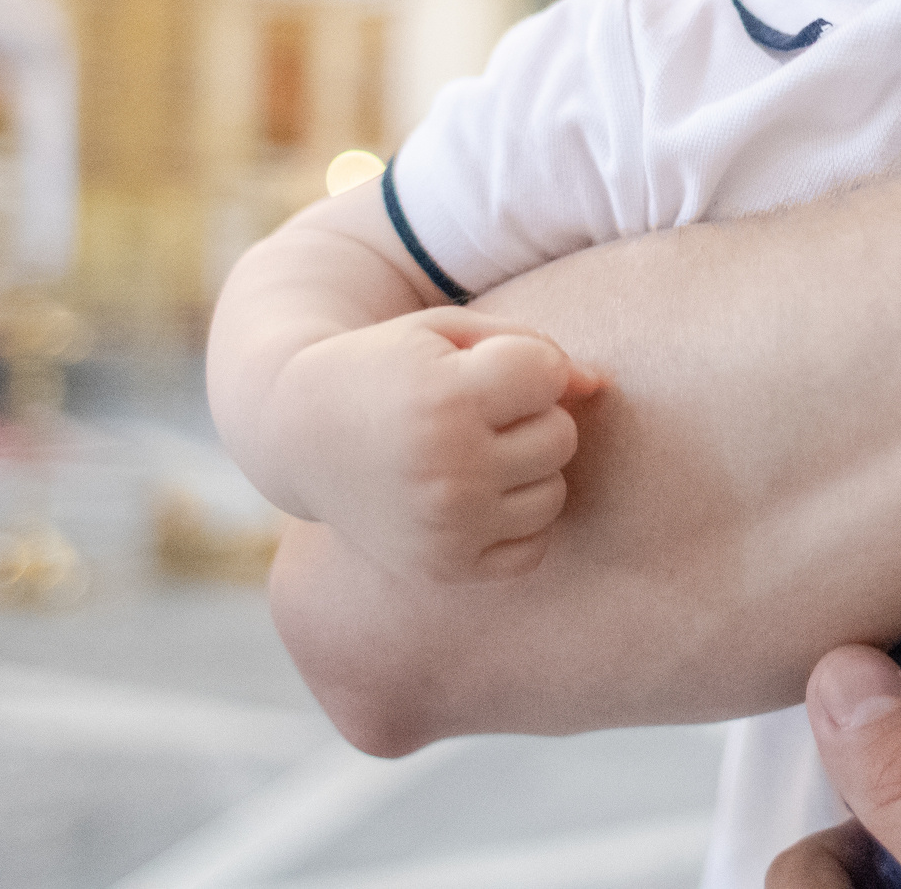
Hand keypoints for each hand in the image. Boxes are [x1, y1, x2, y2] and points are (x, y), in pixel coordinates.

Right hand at [271, 310, 603, 581]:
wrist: (299, 435)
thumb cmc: (388, 368)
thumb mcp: (446, 333)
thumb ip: (531, 346)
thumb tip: (602, 385)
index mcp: (444, 400)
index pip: (547, 374)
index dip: (523, 363)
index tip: (478, 367)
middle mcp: (448, 470)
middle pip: (560, 435)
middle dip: (529, 415)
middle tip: (474, 411)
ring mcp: (447, 527)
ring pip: (554, 493)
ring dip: (528, 468)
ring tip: (474, 450)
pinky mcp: (445, 568)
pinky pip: (533, 547)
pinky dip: (517, 521)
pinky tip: (476, 494)